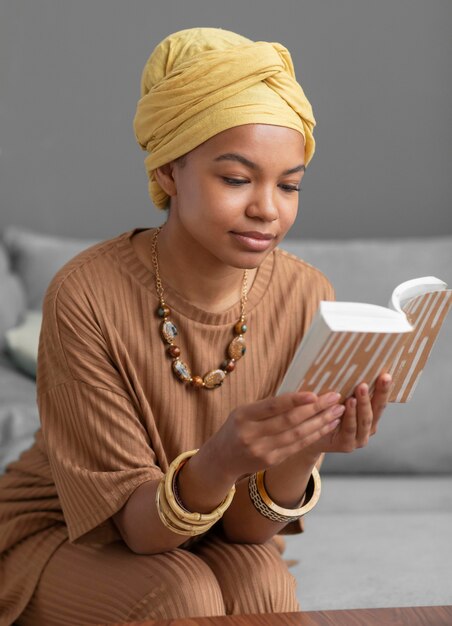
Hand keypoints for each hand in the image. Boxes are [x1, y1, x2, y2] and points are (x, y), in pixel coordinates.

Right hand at [210, 390, 345, 480]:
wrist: (222, 458)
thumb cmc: (237, 427)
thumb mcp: (244, 412)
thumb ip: (268, 406)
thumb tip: (302, 396)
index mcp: (243, 416)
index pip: (273, 407)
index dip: (295, 400)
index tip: (315, 394)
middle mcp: (252, 435)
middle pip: (289, 421)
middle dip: (316, 409)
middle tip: (334, 398)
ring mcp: (262, 450)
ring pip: (297, 435)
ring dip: (321, 422)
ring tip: (337, 411)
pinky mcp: (271, 461)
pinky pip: (297, 446)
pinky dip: (314, 435)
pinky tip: (327, 425)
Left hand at [302, 373, 391, 456]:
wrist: (307, 434)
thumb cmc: (324, 412)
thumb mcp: (338, 397)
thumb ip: (347, 387)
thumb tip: (352, 361)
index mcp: (370, 416)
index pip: (380, 401)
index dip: (384, 389)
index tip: (387, 375)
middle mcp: (368, 428)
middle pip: (377, 409)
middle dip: (380, 393)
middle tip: (381, 378)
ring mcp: (359, 438)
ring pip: (364, 420)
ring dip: (363, 404)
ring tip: (361, 389)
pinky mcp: (347, 445)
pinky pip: (349, 429)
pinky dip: (349, 416)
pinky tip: (346, 405)